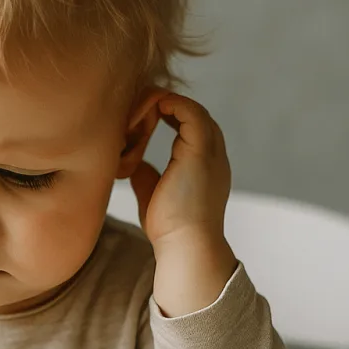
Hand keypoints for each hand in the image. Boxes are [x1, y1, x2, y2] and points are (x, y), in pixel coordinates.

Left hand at [128, 92, 237, 315]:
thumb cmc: (169, 228)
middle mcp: (213, 154)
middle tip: (135, 111)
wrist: (185, 245)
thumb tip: (134, 163)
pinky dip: (167, 104)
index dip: (166, 116)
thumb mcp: (153, 194)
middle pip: (192, 112)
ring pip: (190, 108)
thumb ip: (148, 175)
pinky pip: (188, 111)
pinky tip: (147, 111)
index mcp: (204, 164)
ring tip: (136, 111)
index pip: (190, 125)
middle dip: (162, 105)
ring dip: (161, 103)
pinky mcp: (201, 150)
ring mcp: (211, 150)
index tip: (139, 121)